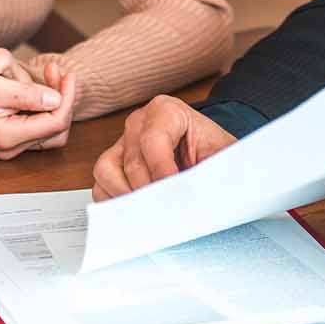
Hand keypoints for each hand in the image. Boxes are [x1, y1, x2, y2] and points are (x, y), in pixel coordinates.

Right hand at [0, 62, 77, 159]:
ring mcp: (5, 143)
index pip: (56, 121)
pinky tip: (32, 88)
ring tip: (47, 76)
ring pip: (45, 125)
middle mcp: (8, 145)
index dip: (66, 96)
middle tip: (56, 72)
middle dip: (60, 96)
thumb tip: (56, 99)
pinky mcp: (2, 135)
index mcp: (8, 137)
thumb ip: (24, 96)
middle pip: (54, 125)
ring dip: (49, 99)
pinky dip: (35, 104)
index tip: (66, 74)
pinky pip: (31, 122)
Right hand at [90, 94, 238, 199]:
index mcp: (165, 111)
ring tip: (151, 212)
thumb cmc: (212, 150)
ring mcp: (121, 143)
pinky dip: (115, 202)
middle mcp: (138, 123)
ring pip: (106, 171)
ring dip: (127, 196)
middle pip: (132, 163)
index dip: (162, 171)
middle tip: (168, 212)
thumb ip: (219, 168)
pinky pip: (100, 185)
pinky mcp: (112, 164)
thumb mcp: (224, 153)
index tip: (175, 194)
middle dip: (149, 192)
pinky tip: (137, 211)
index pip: (153, 140)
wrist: (206, 152)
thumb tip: (212, 194)